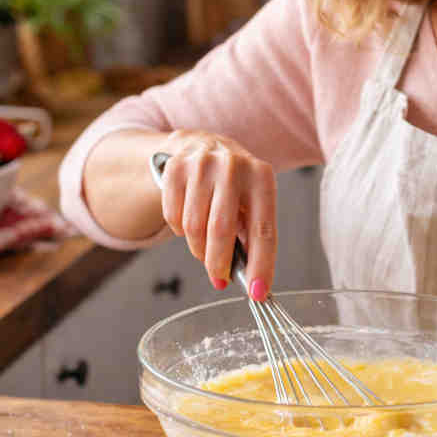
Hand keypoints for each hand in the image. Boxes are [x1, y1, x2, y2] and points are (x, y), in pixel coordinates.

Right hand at [155, 130, 276, 298]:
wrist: (203, 144)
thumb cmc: (235, 183)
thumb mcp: (253, 201)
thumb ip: (253, 234)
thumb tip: (252, 278)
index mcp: (262, 176)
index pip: (263, 229)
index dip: (261, 265)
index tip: (257, 293)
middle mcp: (233, 167)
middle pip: (221, 230)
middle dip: (219, 264)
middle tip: (220, 280)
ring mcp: (201, 164)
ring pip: (193, 227)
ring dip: (199, 249)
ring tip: (206, 250)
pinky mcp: (175, 167)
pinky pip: (173, 216)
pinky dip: (179, 231)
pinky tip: (189, 224)